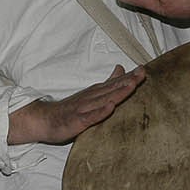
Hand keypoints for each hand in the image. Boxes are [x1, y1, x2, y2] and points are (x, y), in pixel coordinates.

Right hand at [8, 65, 146, 144]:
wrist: (45, 120)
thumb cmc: (71, 108)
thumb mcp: (92, 93)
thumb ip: (108, 82)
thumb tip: (121, 68)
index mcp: (97, 92)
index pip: (115, 83)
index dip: (130, 76)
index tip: (143, 69)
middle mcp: (92, 97)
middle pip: (113, 88)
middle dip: (128, 81)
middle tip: (142, 73)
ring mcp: (85, 108)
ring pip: (104, 99)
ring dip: (118, 92)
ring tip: (131, 85)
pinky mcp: (78, 120)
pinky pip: (91, 116)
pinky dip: (101, 111)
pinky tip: (110, 107)